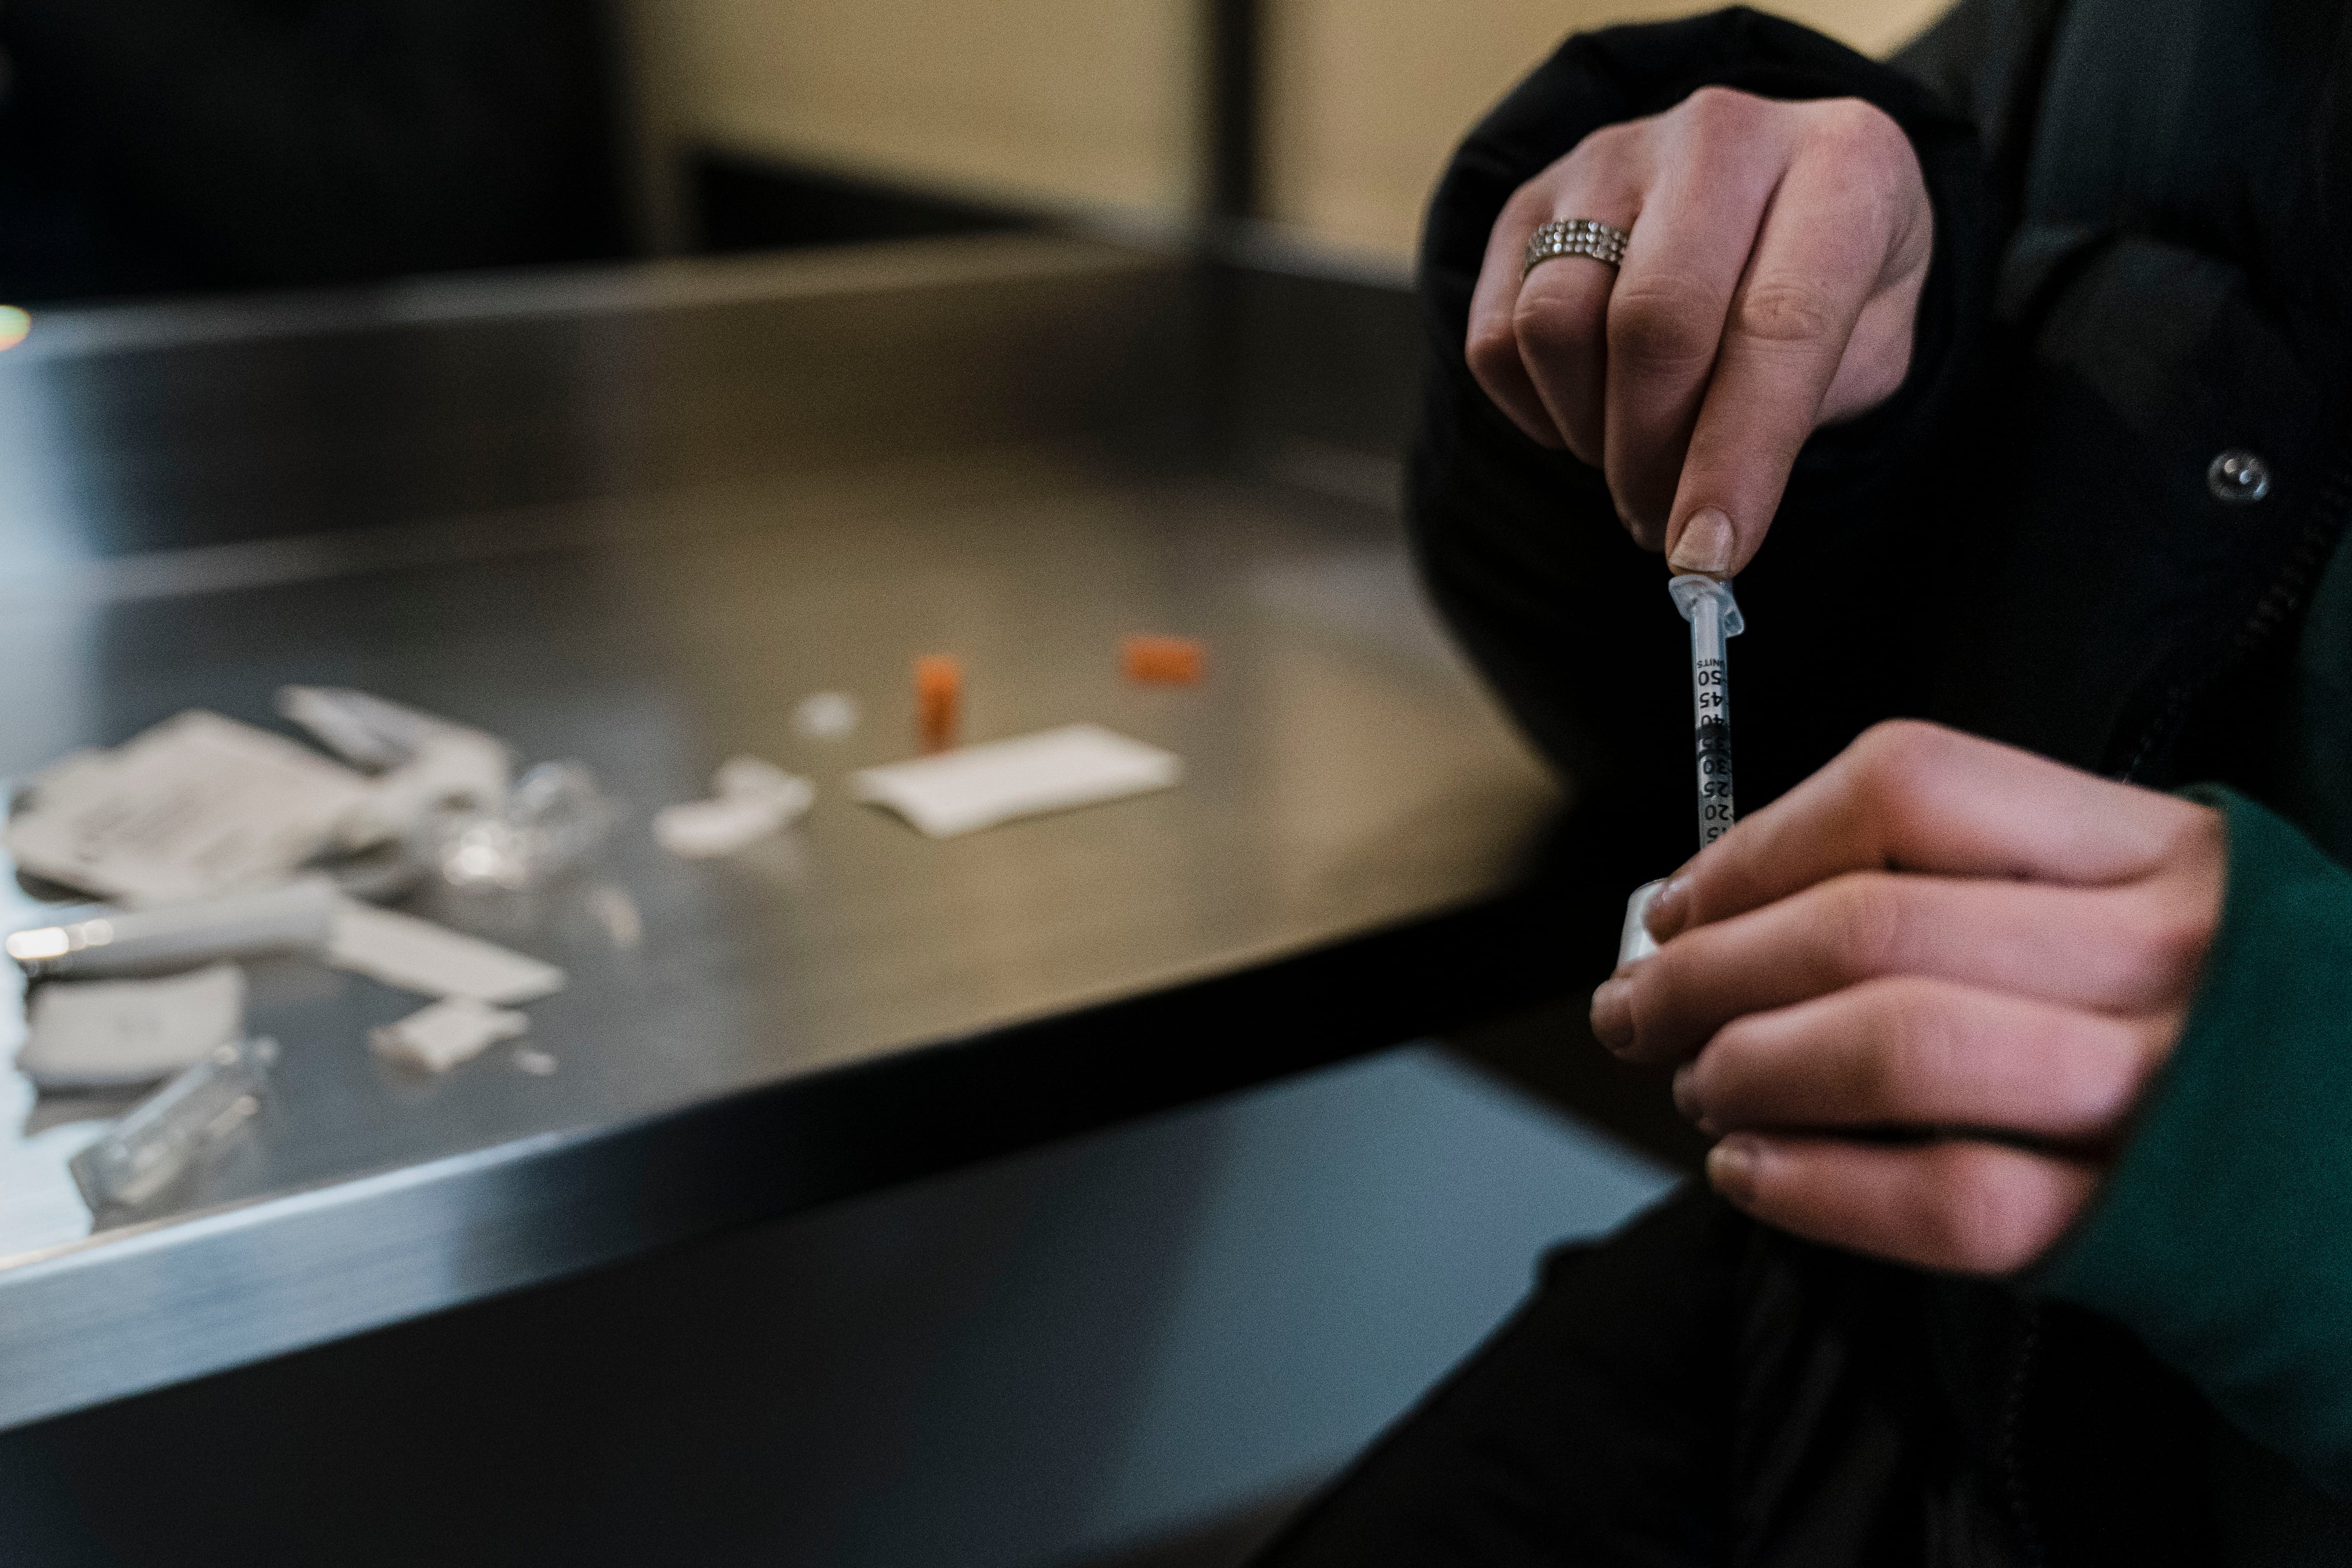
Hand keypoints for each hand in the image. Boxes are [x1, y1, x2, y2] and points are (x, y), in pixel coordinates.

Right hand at [1465, 88, 1932, 576]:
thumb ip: (1800, 422)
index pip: (1779, 322)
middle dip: (1652, 458)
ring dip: (1590, 432)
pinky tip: (1591, 407)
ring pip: (1556, 326)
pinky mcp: (1530, 200)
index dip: (1737, 455)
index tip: (1708, 558)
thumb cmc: (1831, 284)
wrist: (1774, 196)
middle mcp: (1721, 134)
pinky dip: (1537, 408)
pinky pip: (1496, 337)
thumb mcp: (1869, 347)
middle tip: (1666, 526)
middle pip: (1653, 323)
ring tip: (1635, 453)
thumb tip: (1704, 538)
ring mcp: (1612, 157)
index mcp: (1842, 161)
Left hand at [1588, 722, 2225, 1273]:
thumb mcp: (2140, 904)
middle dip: (1709, 969)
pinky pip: (1949, 1201)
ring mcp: (2159, 1091)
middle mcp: (2165, 952)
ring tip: (1698, 1084)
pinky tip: (1751, 1173)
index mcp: (2154, 847)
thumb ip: (1975, 884)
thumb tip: (1730, 905)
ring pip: (1897, 1052)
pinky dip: (1817, 1189)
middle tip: (1637, 1006)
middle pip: (1871, 926)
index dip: (1756, 846)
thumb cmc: (2225, 1024)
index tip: (1677, 902)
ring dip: (1751, 1067)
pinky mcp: (2142, 1224)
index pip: (1909, 788)